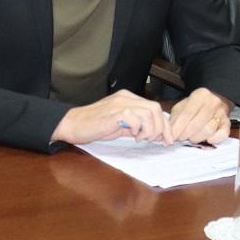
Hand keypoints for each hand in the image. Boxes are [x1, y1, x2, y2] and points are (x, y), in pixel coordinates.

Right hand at [51, 89, 171, 144]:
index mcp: (129, 98)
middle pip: (155, 109)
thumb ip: (136, 126)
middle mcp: (126, 97)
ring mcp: (120, 103)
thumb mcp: (120, 124)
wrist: (72, 124)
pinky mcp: (114, 112)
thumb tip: (155, 135)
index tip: (167, 139)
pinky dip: (138, 129)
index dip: (164, 124)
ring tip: (141, 139)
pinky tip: (132, 136)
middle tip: (156, 141)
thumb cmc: (95, 126)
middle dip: (161, 128)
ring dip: (149, 129)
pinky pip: (134, 118)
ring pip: (148, 113)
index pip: (155, 107)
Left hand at [169, 87, 231, 143]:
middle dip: (185, 134)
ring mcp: (221, 113)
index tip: (171, 137)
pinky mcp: (227, 123)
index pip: (187, 114)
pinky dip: (215, 139)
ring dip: (197, 138)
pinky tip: (208, 140)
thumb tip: (169, 132)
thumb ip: (176, 117)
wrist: (217, 97)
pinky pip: (223, 133)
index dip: (178, 128)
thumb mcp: (184, 105)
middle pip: (197, 123)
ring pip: (208, 129)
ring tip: (191, 137)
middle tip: (180, 138)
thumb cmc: (198, 104)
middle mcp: (212, 103)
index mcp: (200, 96)